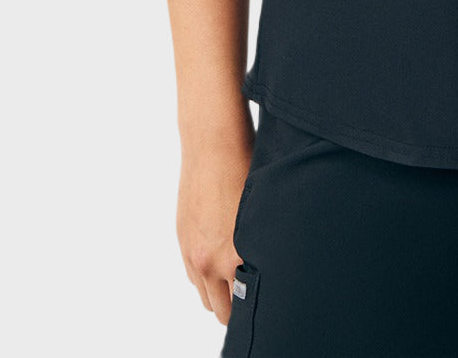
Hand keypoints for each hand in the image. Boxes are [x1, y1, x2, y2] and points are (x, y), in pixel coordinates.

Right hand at [176, 117, 254, 326]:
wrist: (213, 146)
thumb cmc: (248, 170)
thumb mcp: (263, 212)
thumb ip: (263, 246)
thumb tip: (275, 266)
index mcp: (237, 255)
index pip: (246, 303)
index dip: (259, 303)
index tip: (270, 300)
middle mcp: (212, 261)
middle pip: (223, 311)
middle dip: (238, 307)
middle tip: (255, 295)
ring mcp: (194, 253)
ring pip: (206, 297)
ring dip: (220, 294)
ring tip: (238, 280)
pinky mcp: (183, 242)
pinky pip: (194, 277)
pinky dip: (206, 278)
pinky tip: (221, 263)